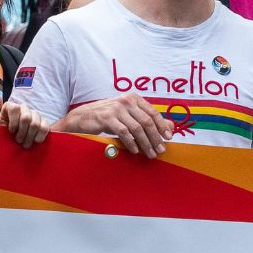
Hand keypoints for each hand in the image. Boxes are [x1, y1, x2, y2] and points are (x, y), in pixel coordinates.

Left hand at [0, 98, 49, 148]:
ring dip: (30, 136)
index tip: (10, 131)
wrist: (8, 145)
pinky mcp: (43, 123)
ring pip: (36, 123)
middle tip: (18, 141)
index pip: (15, 108)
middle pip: (26, 117)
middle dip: (22, 132)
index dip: (13, 121)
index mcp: (11, 107)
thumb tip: (0, 98)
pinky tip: (35, 141)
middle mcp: (24, 109)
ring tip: (25, 145)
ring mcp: (34, 115)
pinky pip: (45, 127)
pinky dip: (40, 136)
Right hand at [58, 95, 173, 156]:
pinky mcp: (107, 118)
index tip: (169, 137)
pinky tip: (135, 151)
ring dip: (145, 143)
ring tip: (150, 154)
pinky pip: (124, 133)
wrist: (82, 118)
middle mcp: (126, 101)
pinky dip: (131, 143)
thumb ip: (147, 119)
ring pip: (137, 128)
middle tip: (160, 150)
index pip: (153, 112)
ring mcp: (116, 109)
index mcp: (133, 98)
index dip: (162, 126)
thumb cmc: (107, 117)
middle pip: (146, 121)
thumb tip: (170, 127)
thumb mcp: (128, 116)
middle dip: (155, 138)